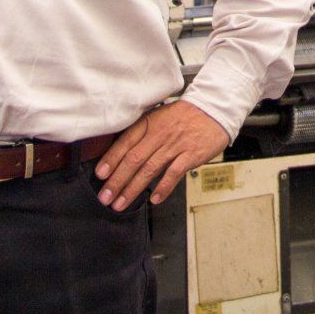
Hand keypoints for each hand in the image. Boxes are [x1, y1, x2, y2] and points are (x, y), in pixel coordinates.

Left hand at [94, 99, 228, 209]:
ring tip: (121, 203)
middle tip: (105, 197)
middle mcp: (160, 133)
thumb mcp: (159, 116)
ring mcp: (176, 145)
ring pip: (149, 169)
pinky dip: (163, 188)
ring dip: (133, 189)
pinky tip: (154, 199)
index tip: (100, 175)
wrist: (214, 110)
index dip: (111, 159)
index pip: (125, 142)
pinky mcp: (191, 154)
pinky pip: (174, 173)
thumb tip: (120, 153)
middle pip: (134, 159)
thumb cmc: (184, 115)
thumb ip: (141, 132)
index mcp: (149, 122)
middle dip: (117, 181)